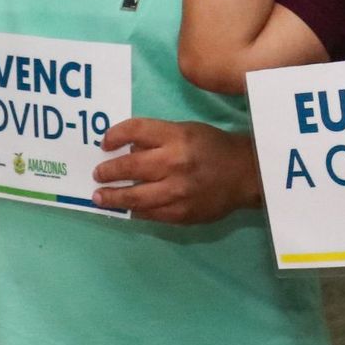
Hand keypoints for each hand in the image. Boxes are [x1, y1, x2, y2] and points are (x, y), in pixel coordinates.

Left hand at [90, 119, 261, 223]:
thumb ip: (158, 139)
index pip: (135, 130)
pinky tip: (128, 208)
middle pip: (129, 166)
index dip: (114, 136)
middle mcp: (175, 163)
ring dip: (112, 197)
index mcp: (177, 137)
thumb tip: (128, 150)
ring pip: (134, 197)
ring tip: (100, 197)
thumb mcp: (188, 131)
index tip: (105, 144)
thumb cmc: (215, 148)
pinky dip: (135, 210)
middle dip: (108, 171)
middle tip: (98, 174)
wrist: (247, 175)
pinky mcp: (181, 213)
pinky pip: (149, 214)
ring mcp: (177, 191)